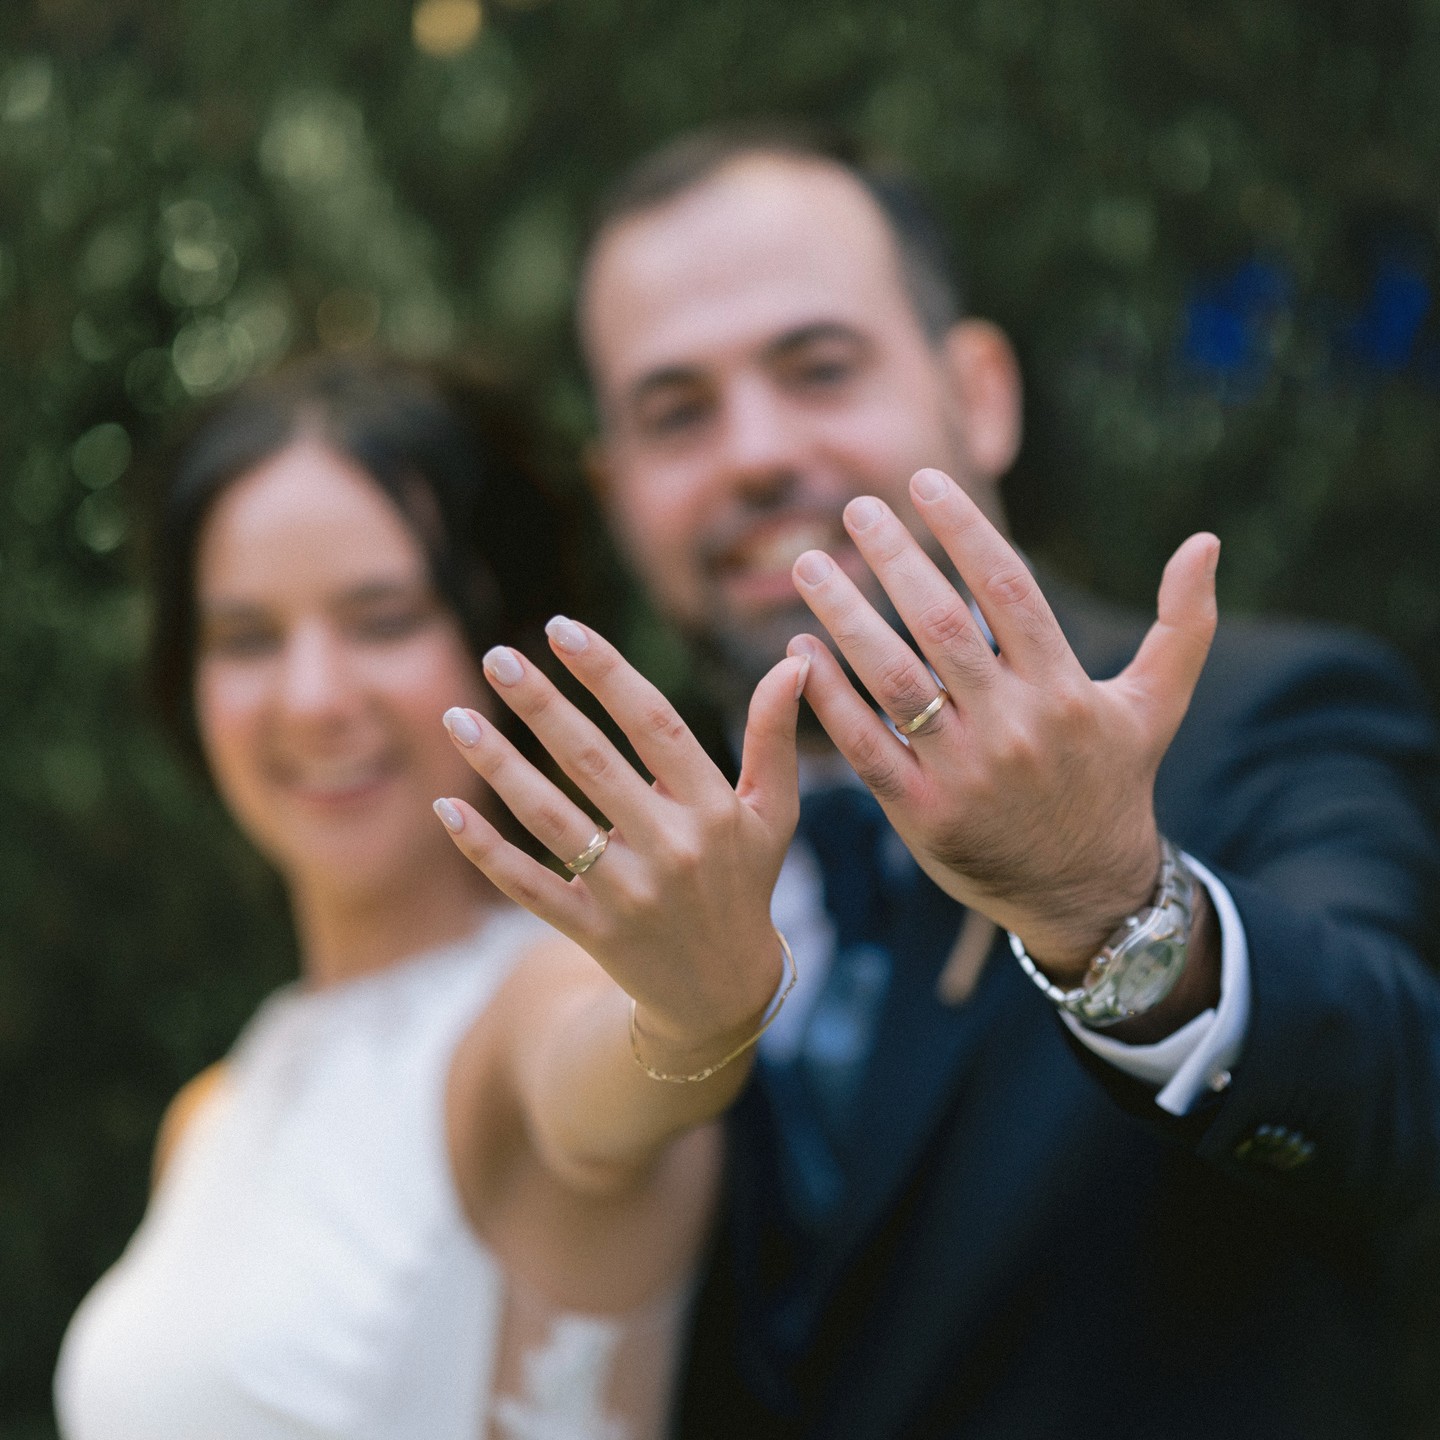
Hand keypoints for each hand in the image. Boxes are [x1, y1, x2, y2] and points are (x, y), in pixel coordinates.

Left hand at [434, 618, 806, 1058]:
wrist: (722, 992)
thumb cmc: (745, 880)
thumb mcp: (772, 813)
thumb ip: (775, 737)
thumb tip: (792, 663)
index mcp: (714, 810)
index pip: (655, 725)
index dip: (608, 674)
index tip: (562, 628)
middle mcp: (671, 849)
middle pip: (593, 764)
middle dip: (542, 705)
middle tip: (496, 656)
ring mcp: (627, 894)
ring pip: (550, 820)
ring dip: (499, 766)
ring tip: (456, 718)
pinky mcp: (590, 931)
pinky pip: (528, 885)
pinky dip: (485, 849)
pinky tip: (446, 807)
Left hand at [788, 467, 1218, 979]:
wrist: (1088, 893)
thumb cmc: (1114, 784)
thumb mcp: (1155, 706)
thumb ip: (1182, 624)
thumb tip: (1206, 541)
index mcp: (1065, 689)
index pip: (1009, 591)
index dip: (964, 532)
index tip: (922, 482)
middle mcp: (1015, 726)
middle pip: (943, 626)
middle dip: (895, 561)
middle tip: (855, 509)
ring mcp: (965, 773)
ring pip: (894, 681)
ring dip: (845, 619)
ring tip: (808, 566)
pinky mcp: (923, 815)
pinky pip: (865, 747)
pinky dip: (828, 698)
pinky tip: (798, 650)